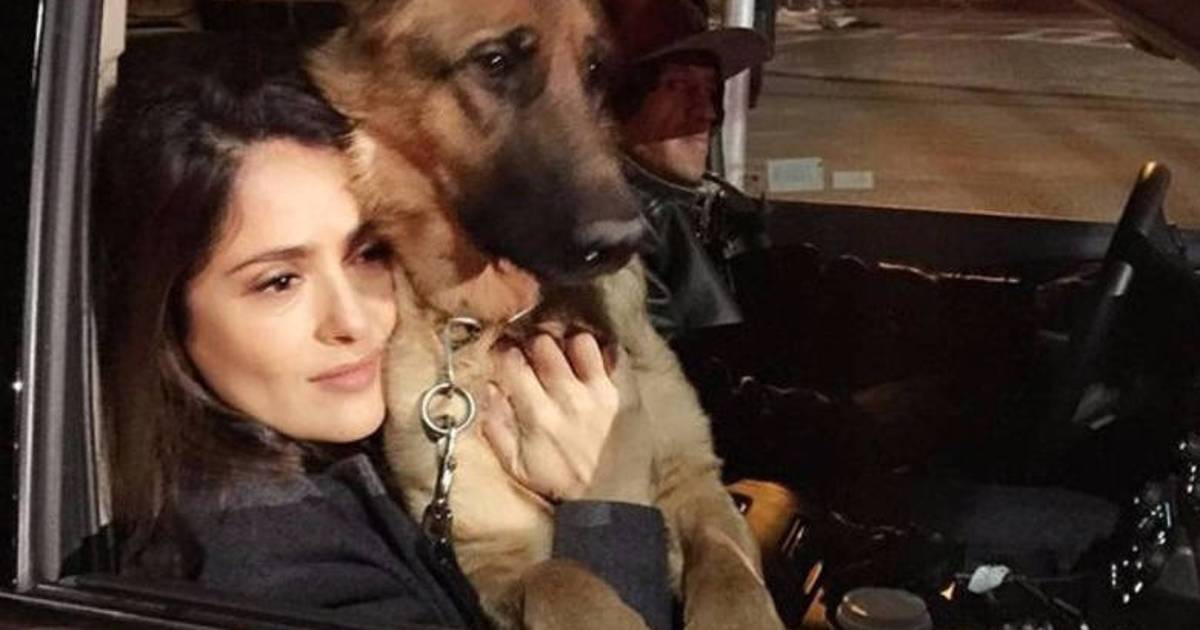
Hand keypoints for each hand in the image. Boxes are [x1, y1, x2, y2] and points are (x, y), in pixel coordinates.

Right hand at [482, 333, 652, 503]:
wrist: (609, 498)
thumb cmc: (560, 483)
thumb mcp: (517, 466)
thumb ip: (496, 427)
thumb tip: (489, 390)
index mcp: (536, 413)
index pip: (512, 360)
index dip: (507, 353)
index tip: (509, 357)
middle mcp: (566, 396)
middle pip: (544, 343)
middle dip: (536, 344)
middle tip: (538, 355)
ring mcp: (598, 392)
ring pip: (580, 341)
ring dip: (571, 345)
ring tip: (569, 357)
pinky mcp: (624, 393)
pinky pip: (614, 355)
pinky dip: (603, 352)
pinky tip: (596, 362)